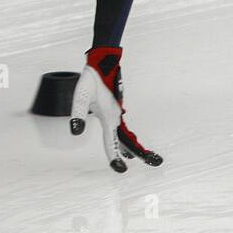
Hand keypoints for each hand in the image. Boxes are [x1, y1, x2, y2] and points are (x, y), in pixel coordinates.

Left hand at [70, 46, 162, 172]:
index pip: (112, 142)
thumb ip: (79, 113)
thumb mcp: (82, 95)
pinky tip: (127, 142)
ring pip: (128, 135)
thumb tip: (75, 131)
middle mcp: (116, 117)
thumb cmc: (92, 78)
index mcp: (109, 117)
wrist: (103, 62)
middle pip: (129, 140)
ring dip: (136, 146)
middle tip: (156, 162)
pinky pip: (124, 128)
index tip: (120, 170)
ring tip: (143, 157)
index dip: (114, 157)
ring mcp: (117, 113)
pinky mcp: (115, 108)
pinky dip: (128, 138)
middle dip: (141, 153)